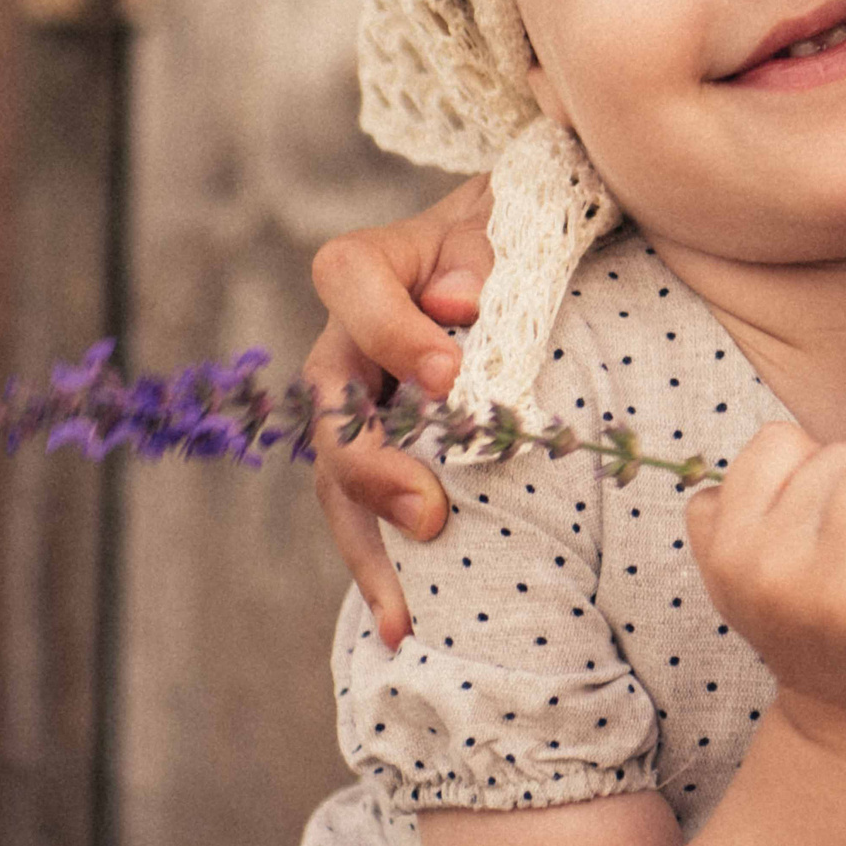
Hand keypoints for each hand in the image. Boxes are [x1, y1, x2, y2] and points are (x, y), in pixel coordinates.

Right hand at [305, 175, 495, 646]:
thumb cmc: (515, 228)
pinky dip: (384, 565)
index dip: (392, 335)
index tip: (450, 377)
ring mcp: (357, 403)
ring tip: (406, 616)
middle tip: (430, 514)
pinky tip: (404, 625)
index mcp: (370, 267)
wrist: (517, 248)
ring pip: (337, 475)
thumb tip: (458, 305)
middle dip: (372, 468)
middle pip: (328, 404)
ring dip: (368, 546)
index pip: (351, 286)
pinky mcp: (382, 448)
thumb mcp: (509, 220)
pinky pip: (368, 508)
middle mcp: (346, 339)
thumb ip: (483, 253)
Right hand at [685, 423, 845, 743]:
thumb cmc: (815, 625)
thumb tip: (717, 473)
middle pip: (843, 455)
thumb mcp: (745, 578)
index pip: (777, 441)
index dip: (812, 466)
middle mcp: (771, 573)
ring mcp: (835, 597)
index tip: (820, 517)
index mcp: (729, 553)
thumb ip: (724, 517)